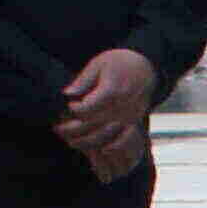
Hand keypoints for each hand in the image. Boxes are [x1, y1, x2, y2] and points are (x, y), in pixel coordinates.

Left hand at [54, 45, 154, 168]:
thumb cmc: (119, 62)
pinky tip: (98, 145)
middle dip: (76, 128)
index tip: (68, 105)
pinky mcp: (135, 121)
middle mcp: (123, 105)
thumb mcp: (98, 64)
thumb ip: (83, 81)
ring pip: (107, 133)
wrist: (146, 66)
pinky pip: (121, 138)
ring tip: (72, 138)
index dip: (75, 109)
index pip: (88, 108)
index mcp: (113, 89)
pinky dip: (109, 143)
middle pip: (95, 123)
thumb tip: (67, 94)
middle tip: (59, 128)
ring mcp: (131, 115)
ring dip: (88, 139)